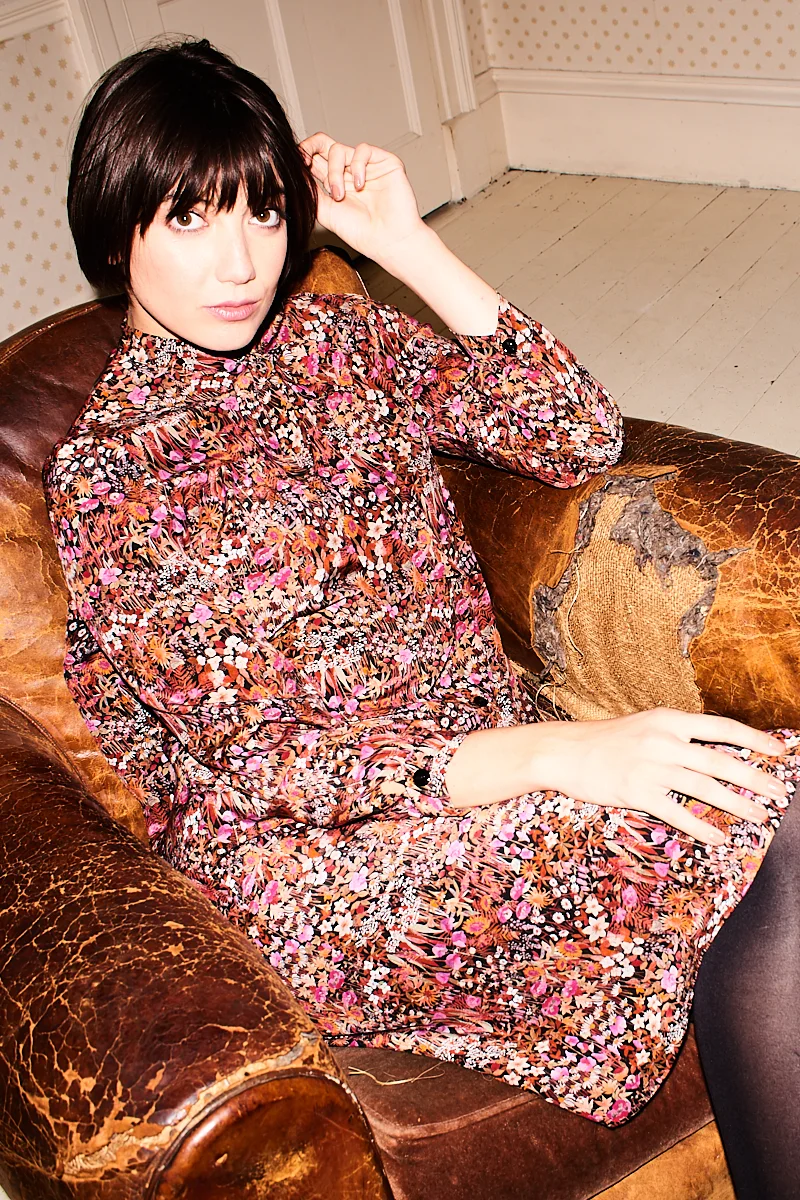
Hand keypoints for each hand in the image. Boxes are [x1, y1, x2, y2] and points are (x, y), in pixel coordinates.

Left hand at [298, 132, 424, 261]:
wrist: (389, 241)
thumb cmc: (362, 233)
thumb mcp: (325, 212)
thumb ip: (310, 191)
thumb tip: (293, 173)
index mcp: (334, 183)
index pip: (314, 161)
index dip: (302, 158)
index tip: (294, 166)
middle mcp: (348, 172)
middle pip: (323, 145)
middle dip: (309, 148)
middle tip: (303, 158)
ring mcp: (365, 166)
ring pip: (338, 149)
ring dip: (334, 172)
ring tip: (339, 196)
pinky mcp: (384, 162)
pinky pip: (362, 150)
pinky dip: (357, 165)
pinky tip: (360, 184)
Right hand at [529, 708, 788, 843]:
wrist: (562, 751)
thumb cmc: (604, 740)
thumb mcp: (644, 725)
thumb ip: (676, 735)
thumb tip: (713, 749)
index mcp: (668, 720)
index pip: (722, 728)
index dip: (754, 739)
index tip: (780, 752)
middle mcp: (663, 741)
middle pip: (721, 761)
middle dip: (756, 778)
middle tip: (780, 792)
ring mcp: (650, 767)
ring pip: (705, 788)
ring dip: (737, 804)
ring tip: (760, 816)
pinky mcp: (637, 792)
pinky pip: (678, 813)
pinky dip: (702, 828)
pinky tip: (720, 838)